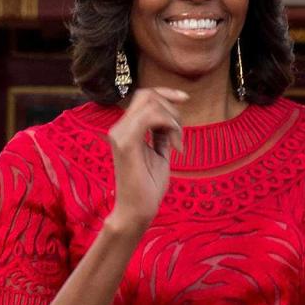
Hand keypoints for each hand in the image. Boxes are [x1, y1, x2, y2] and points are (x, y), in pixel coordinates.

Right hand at [105, 88, 187, 232]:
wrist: (137, 211)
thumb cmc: (148, 187)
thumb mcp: (159, 153)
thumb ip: (160, 135)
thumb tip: (170, 118)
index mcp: (125, 129)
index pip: (143, 96)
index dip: (165, 93)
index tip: (185, 99)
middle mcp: (118, 128)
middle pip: (147, 95)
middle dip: (172, 108)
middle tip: (180, 135)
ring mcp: (120, 134)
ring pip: (150, 103)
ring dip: (173, 119)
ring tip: (177, 143)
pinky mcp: (126, 143)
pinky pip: (151, 117)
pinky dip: (169, 125)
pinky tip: (175, 146)